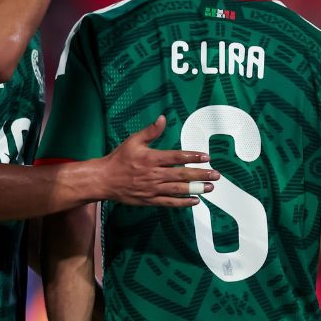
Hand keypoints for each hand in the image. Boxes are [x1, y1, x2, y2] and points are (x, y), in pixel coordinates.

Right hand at [97, 115, 217, 206]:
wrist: (104, 180)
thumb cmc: (118, 159)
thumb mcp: (132, 141)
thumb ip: (150, 131)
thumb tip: (162, 118)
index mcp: (151, 158)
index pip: (176, 157)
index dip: (193, 157)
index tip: (206, 157)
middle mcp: (154, 174)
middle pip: (182, 174)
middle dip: (201, 174)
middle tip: (216, 174)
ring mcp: (152, 189)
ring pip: (178, 189)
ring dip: (196, 188)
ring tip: (210, 187)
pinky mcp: (150, 200)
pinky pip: (170, 202)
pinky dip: (183, 202)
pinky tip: (195, 201)